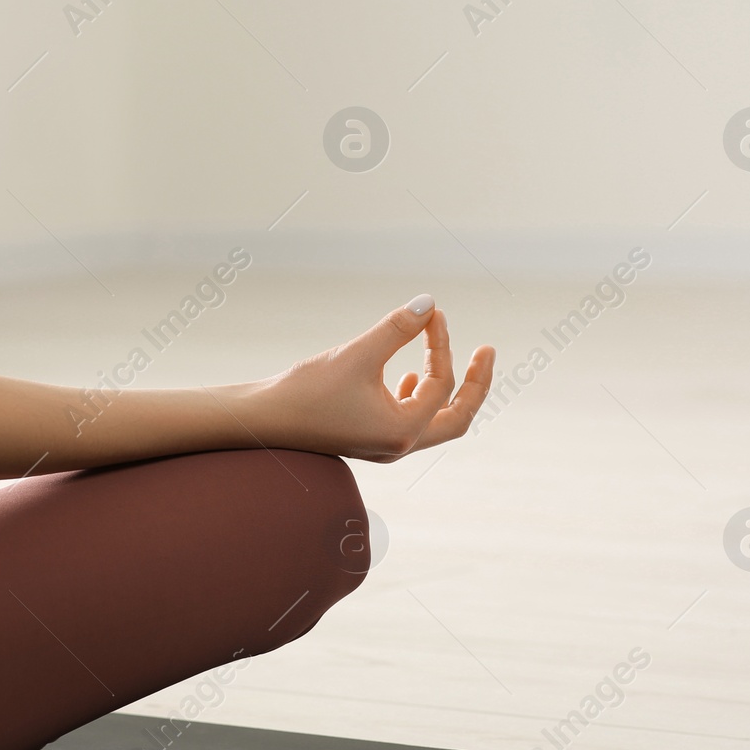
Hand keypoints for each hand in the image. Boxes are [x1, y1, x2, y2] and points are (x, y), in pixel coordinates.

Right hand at [259, 294, 494, 462]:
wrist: (262, 421)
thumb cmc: (306, 391)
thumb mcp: (357, 354)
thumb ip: (397, 329)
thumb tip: (430, 303)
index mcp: (404, 431)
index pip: (440, 383)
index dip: (441, 343)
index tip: (432, 313)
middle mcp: (400, 445)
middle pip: (458, 418)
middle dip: (475, 384)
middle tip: (487, 352)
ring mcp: (385, 446)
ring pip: (436, 422)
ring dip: (447, 389)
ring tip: (451, 358)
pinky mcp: (368, 439)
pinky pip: (411, 423)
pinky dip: (418, 397)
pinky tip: (408, 378)